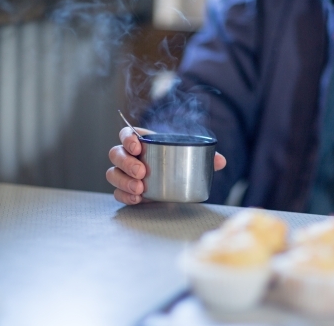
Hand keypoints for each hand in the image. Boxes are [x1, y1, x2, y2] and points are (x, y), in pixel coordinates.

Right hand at [107, 127, 226, 204]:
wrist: (176, 187)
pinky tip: (137, 199)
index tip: (137, 146)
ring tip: (140, 188)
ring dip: (124, 181)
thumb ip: (205, 157)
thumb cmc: (178, 165)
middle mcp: (129, 157)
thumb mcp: (191, 158)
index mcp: (142, 142)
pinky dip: (125, 196)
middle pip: (116, 154)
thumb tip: (220, 161)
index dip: (127, 138)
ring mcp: (125, 174)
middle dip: (127, 162)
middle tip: (142, 172)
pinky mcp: (126, 191)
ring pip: (113, 174)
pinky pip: (117, 193)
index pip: (126, 134)